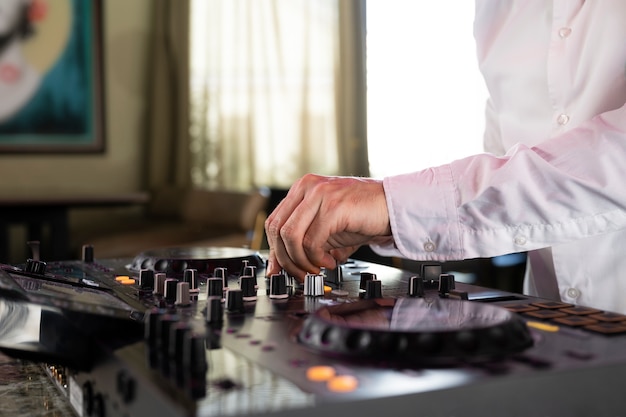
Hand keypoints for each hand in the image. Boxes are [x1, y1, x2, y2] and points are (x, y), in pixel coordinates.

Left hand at [264, 174, 391, 278]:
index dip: (274, 251)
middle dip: (286, 259)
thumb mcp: (326, 228)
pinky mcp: (333, 206)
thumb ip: (303, 241)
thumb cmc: (362, 215)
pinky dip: (317, 258)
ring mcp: (319, 194)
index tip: (280, 270)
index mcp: (302, 188)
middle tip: (301, 274)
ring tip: (317, 269)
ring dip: (301, 261)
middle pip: (277, 230)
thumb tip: (281, 265)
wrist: (392, 206)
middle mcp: (307, 187)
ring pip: (291, 236)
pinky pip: (311, 240)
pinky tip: (330, 261)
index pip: (273, 222)